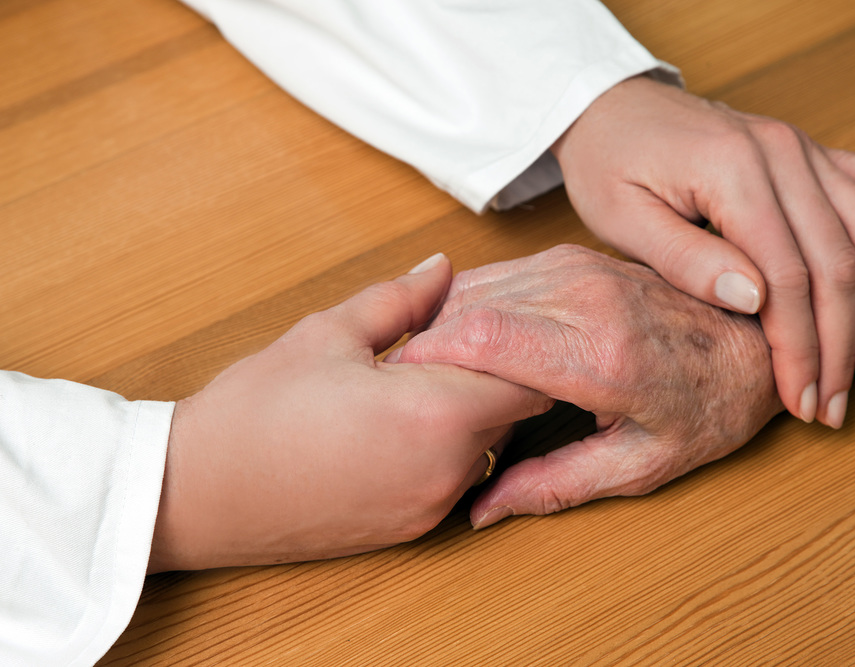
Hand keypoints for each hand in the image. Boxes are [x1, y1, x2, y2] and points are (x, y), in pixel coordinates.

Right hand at [148, 253, 552, 570]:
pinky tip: (398, 425)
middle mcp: (446, 468)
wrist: (195, 495)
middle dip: (492, 373)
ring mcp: (430, 506)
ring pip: (489, 446)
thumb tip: (442, 268)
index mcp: (435, 412)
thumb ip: (402, 299)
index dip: (515, 342)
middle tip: (446, 343)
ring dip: (470, 412)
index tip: (494, 320)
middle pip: (513, 411)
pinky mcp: (411, 530)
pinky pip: (457, 478)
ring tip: (416, 383)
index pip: (525, 374)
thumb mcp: (328, 333)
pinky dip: (447, 448)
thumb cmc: (254, 412)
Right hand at [393, 245, 782, 528]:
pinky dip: (469, 303)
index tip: (401, 393)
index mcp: (603, 356)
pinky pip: (500, 273)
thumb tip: (484, 510)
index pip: (481, 340)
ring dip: (443, 324)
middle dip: (424, 348)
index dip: (425, 364)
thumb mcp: (640, 466)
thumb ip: (555, 486)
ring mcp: (582, 269)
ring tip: (430, 368)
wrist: (757, 346)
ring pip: (476, 286)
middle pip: (467, 310)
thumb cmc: (707, 409)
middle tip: (407, 389)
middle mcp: (587, 299)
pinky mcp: (578, 257)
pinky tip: (464, 337)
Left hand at [552, 76, 854, 426]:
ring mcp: (802, 148)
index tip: (800, 400)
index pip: (787, 275)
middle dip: (841, 344)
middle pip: (838, 261)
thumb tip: (755, 300)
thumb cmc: (609, 164)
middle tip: (836, 407)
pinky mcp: (808, 152)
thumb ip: (687, 258)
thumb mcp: (623, 218)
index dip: (798, 346)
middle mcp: (781, 152)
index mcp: (732, 170)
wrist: (612, 107)